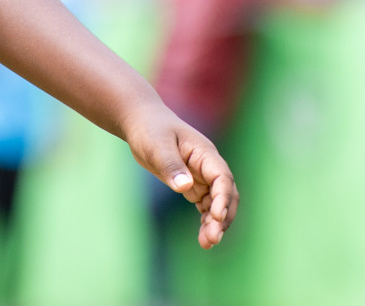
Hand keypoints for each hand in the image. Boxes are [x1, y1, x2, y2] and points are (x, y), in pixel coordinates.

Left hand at [123, 104, 238, 248]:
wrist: (140, 121)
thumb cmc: (149, 128)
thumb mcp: (156, 144)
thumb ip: (171, 164)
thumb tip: (186, 187)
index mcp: (204, 153)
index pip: (222, 178)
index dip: (223, 198)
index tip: (217, 216)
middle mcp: (208, 166)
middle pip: (225, 194)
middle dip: (223, 217)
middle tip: (212, 238)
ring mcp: (201, 176)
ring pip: (216, 203)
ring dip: (215, 223)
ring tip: (207, 243)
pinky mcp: (191, 184)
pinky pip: (204, 204)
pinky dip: (206, 219)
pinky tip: (203, 236)